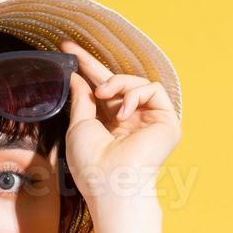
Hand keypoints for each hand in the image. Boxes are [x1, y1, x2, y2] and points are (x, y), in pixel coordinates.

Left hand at [59, 38, 180, 207]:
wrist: (112, 183)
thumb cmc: (92, 165)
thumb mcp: (78, 127)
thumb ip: (81, 99)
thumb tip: (76, 77)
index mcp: (110, 125)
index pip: (99, 91)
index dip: (84, 69)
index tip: (66, 51)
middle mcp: (131, 121)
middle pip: (116, 83)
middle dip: (92, 64)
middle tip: (69, 49)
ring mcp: (149, 120)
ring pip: (135, 82)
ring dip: (116, 82)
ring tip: (102, 94)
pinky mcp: (166, 121)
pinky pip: (153, 89)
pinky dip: (135, 94)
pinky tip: (123, 112)